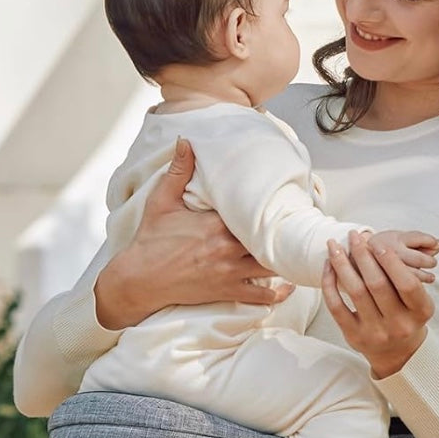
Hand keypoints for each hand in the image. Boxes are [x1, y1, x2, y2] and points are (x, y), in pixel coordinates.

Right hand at [94, 138, 292, 329]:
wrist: (139, 279)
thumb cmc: (151, 240)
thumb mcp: (162, 201)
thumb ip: (178, 171)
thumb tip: (186, 141)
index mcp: (215, 223)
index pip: (254, 211)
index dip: (271, 206)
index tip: (284, 200)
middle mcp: (227, 247)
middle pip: (268, 238)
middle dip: (283, 232)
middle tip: (298, 224)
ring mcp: (230, 271)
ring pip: (271, 265)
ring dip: (284, 258)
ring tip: (296, 250)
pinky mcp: (227, 291)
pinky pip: (261, 296)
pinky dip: (278, 293)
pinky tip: (289, 284)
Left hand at [321, 230, 436, 379]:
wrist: (398, 352)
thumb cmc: (407, 315)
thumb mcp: (417, 300)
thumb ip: (403, 276)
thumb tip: (376, 243)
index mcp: (419, 312)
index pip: (407, 283)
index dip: (392, 261)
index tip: (377, 243)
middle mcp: (399, 324)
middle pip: (377, 284)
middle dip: (363, 255)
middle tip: (354, 236)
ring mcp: (376, 333)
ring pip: (355, 291)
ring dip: (342, 264)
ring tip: (334, 245)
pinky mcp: (354, 336)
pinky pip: (336, 307)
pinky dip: (330, 284)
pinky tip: (329, 266)